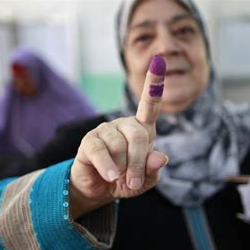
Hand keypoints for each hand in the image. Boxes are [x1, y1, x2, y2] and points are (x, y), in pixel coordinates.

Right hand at [70, 55, 167, 219]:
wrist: (98, 189)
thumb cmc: (125, 179)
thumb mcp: (144, 180)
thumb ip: (153, 170)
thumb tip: (161, 157)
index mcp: (142, 129)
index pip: (150, 103)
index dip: (155, 83)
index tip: (160, 60)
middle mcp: (124, 125)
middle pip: (138, 136)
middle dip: (139, 162)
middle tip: (135, 182)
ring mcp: (105, 131)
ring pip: (120, 146)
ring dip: (123, 168)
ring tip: (118, 178)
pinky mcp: (89, 141)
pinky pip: (100, 151)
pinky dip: (107, 166)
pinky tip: (109, 176)